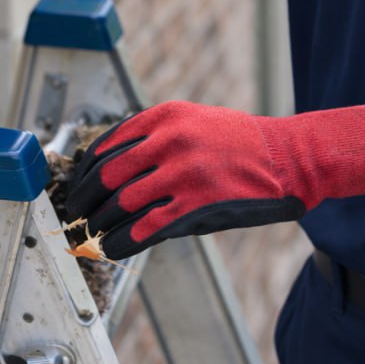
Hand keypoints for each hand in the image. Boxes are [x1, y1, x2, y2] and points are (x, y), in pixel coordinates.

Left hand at [65, 100, 364, 259]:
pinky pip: (146, 227)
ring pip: (122, 203)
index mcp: (167, 116)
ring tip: (93, 233)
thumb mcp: (196, 123)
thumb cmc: (241, 143)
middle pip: (109, 173)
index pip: (109, 142)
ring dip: (101, 223)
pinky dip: (123, 240)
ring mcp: (183, 172)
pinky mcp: (196, 204)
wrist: (287, 158)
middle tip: (77, 212)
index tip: (78, 183)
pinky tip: (114, 247)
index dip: (86, 169)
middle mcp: (170, 139)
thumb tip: (115, 167)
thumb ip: (157, 138)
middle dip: (86, 198)